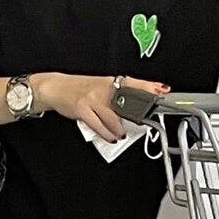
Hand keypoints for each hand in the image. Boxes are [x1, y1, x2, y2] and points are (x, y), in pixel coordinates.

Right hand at [31, 73, 170, 142]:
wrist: (57, 87)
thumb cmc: (81, 89)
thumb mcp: (101, 87)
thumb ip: (117, 96)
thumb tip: (135, 107)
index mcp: (110, 82)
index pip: (134, 83)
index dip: (149, 87)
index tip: (162, 90)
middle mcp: (103, 88)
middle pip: (126, 103)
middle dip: (137, 114)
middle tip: (143, 122)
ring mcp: (93, 99)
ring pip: (113, 119)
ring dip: (119, 130)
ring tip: (121, 134)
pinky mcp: (82, 109)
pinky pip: (99, 126)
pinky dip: (107, 134)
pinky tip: (111, 137)